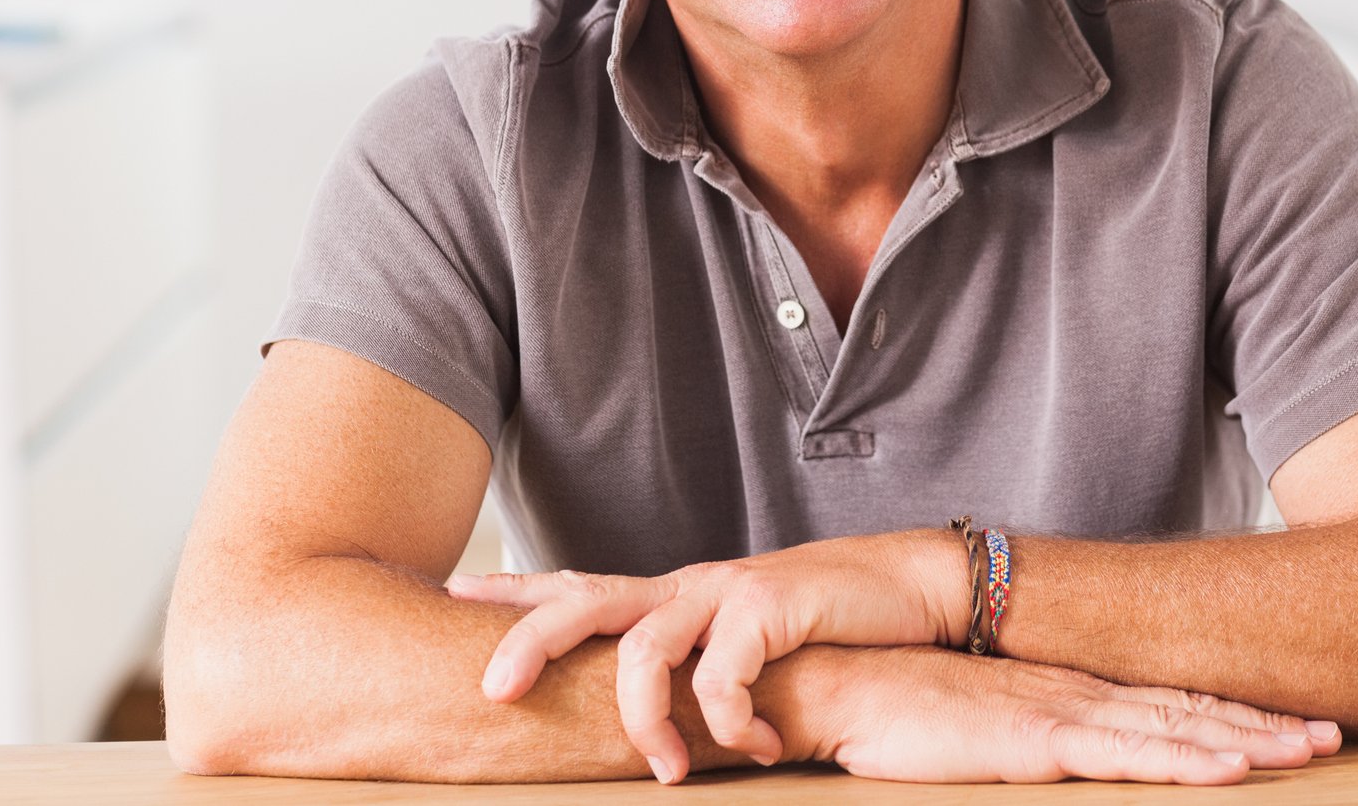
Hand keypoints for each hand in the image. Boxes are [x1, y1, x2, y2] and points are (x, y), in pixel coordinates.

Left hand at [445, 531, 962, 779]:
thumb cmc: (820, 628)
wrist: (906, 589)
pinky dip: (731, 723)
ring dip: (647, 722)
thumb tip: (641, 719)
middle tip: (491, 691)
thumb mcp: (738, 643)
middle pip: (584, 599)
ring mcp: (726, 591)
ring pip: (646, 647)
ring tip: (667, 772)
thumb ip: (690, 665)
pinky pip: (725, 672)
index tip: (450, 593)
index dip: (512, 591)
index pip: (577, 585)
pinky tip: (759, 749)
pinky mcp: (771, 605)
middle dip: (528, 639)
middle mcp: (687, 585)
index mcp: (672, 594)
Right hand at [802, 645, 1343, 784]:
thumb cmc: (900, 707)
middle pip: (1190, 711)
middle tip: (1332, 734)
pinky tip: (1228, 768)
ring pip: (1176, 731)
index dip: (1231, 712)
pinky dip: (1183, 759)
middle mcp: (1079, 695)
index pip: (1167, 701)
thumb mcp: (982, 726)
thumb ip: (1028, 736)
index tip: (1288, 722)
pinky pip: (1125, 755)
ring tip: (1308, 751)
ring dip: (1247, 742)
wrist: (843, 679)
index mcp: (1069, 692)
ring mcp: (1063, 714)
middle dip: (1264, 723)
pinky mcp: (1039, 740)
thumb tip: (1053, 752)